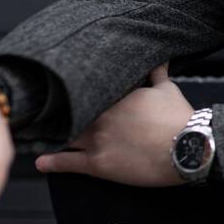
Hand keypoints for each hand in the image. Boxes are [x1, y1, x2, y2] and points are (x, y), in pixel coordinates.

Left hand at [34, 63, 194, 186]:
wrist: (186, 147)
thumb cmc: (178, 119)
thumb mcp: (168, 90)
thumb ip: (157, 74)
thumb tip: (158, 60)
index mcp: (115, 98)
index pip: (87, 93)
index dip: (76, 95)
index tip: (64, 93)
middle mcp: (100, 116)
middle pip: (70, 114)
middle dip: (58, 115)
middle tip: (43, 115)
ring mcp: (96, 140)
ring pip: (64, 136)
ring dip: (51, 137)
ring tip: (36, 137)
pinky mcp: (97, 163)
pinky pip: (67, 162)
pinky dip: (52, 162)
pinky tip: (40, 162)